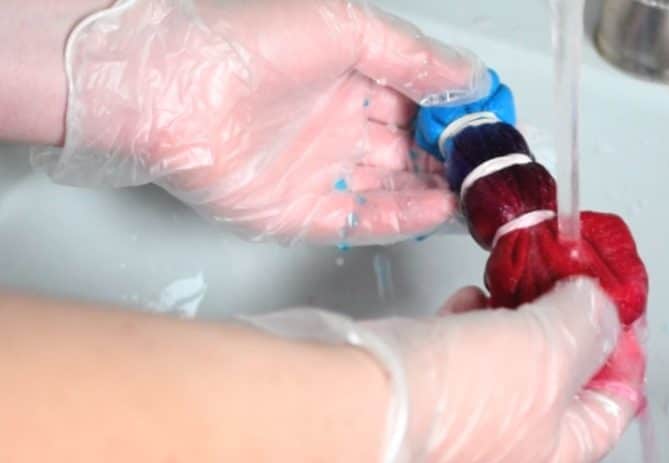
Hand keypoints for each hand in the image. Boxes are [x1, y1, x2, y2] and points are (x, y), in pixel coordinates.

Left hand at [34, 0, 487, 243]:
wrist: (163, 87)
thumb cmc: (239, 41)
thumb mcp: (344, 26)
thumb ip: (413, 56)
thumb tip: (471, 76)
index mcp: (347, 75)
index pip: (420, 101)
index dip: (458, 114)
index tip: (495, 124)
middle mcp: (336, 124)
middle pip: (412, 148)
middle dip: (453, 159)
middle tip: (492, 168)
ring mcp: (319, 169)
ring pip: (393, 186)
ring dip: (436, 191)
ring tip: (476, 194)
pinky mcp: (298, 212)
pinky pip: (361, 219)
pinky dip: (400, 217)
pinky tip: (436, 210)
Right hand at [248, 277, 643, 462]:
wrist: (354, 403)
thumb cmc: (468, 391)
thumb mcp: (553, 350)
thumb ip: (590, 323)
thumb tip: (600, 308)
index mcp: (554, 457)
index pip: (614, 406)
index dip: (624, 350)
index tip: (618, 301)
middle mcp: (510, 452)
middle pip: (560, 382)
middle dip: (567, 325)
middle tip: (569, 276)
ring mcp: (460, 428)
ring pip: (508, 364)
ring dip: (519, 318)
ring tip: (521, 275)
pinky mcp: (419, 400)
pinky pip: (460, 358)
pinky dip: (472, 324)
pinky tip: (468, 296)